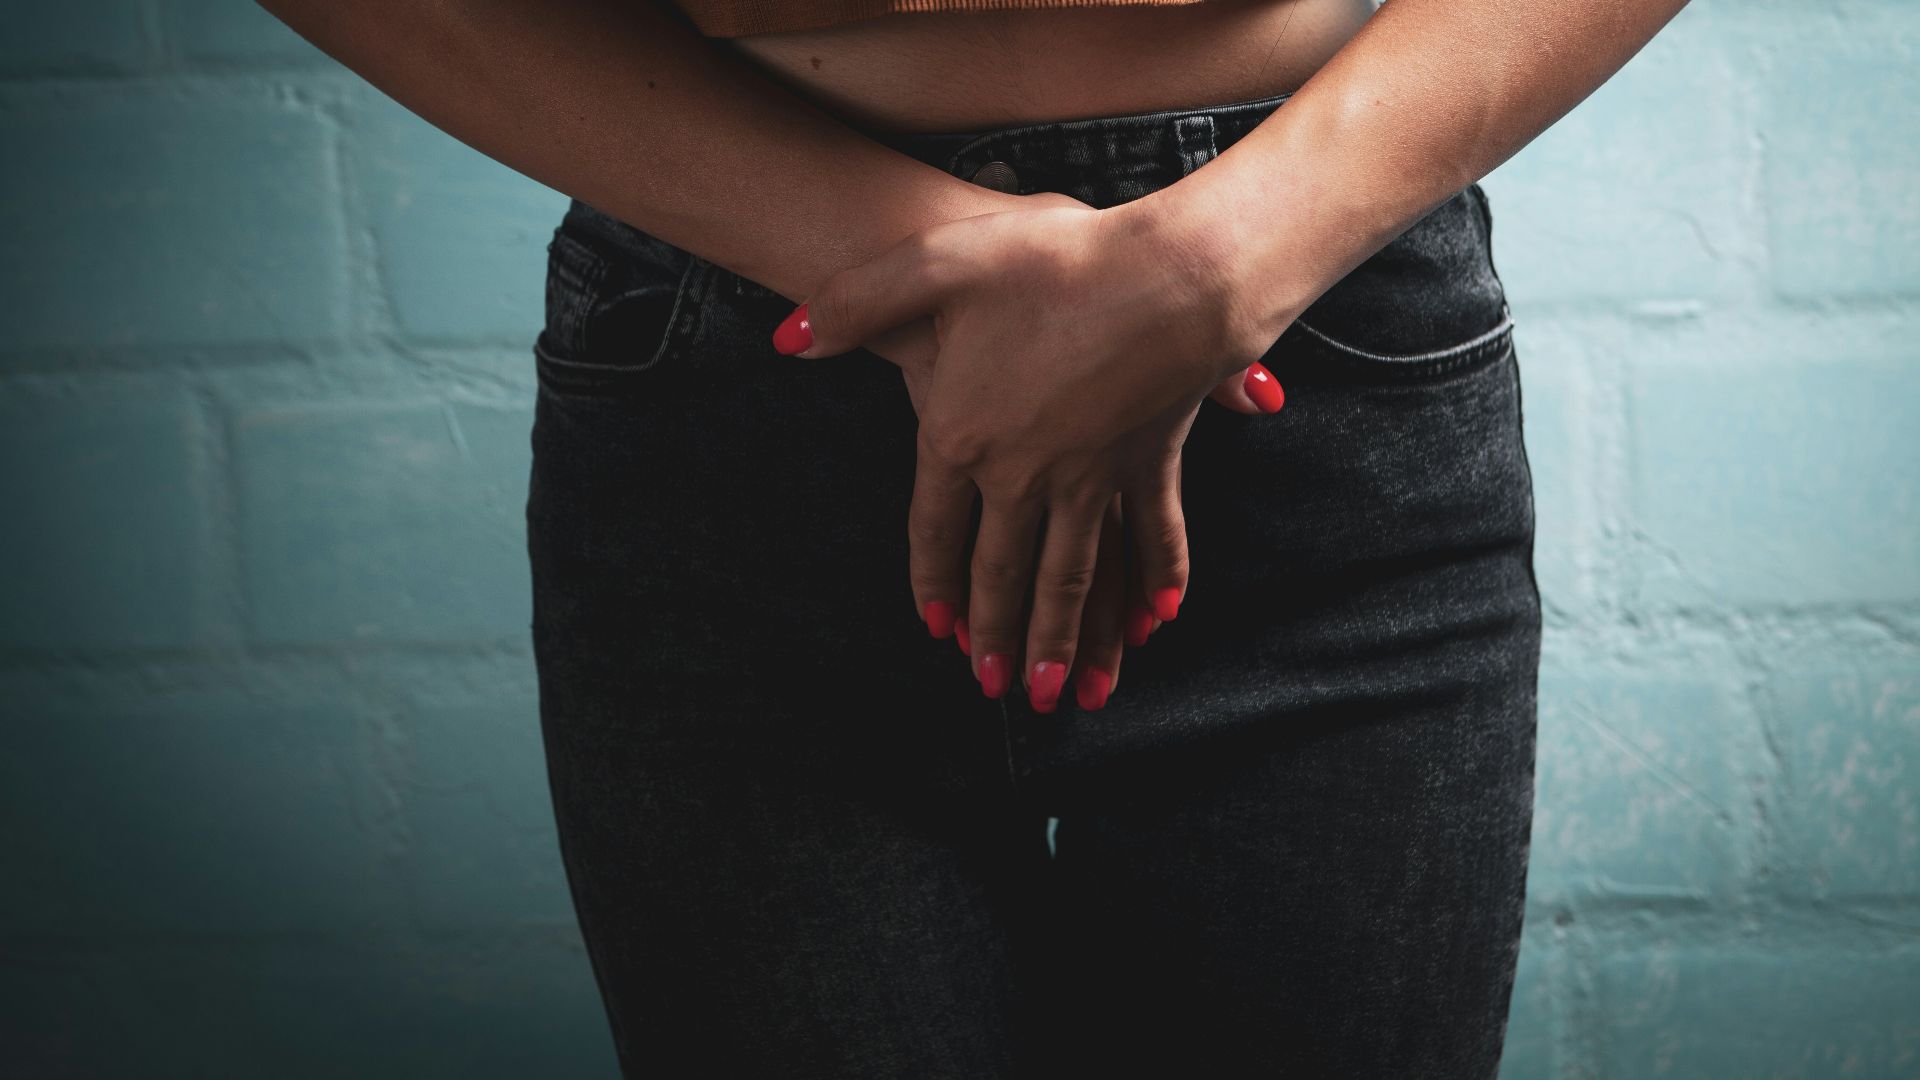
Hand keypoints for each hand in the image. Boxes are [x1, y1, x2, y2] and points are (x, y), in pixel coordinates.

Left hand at [772, 196, 1285, 706]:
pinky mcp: (1150, 462)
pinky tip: (1152, 622)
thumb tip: (786, 340)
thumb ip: (853, 303)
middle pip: (1004, 571)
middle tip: (992, 685)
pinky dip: (1154, 581)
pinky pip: (1151, 537)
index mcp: (964, 434)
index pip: (935, 527)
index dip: (933, 580)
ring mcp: (1092, 476)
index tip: (936, 628)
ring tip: (1050, 692)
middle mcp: (1026, 472)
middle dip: (996, 636)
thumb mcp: (937, 262)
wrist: (1170, 272)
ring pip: (1070, 576)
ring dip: (1061, 640)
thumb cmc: (1056, 262)